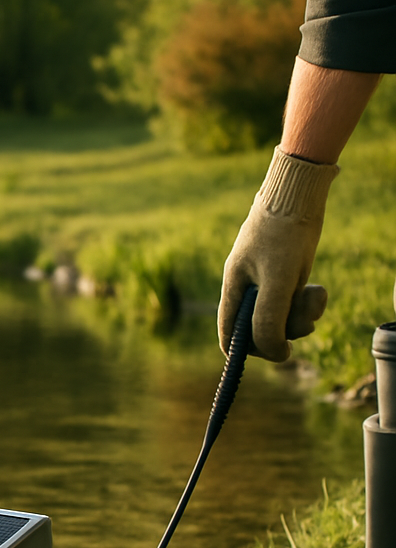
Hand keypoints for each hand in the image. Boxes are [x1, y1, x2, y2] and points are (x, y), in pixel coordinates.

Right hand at [218, 147, 338, 361]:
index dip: (250, 351)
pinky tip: (317, 289)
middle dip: (285, 330)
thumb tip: (277, 356)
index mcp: (234, 290)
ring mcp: (266, 282)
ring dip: (302, 315)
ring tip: (315, 295)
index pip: (230, 337)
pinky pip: (293, 301)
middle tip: (305, 321)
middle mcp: (247, 290)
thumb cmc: (284, 234)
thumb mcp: (278, 281)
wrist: (299, 192)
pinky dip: (308, 301)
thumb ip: (270, 320)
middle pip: (260, 330)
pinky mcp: (285, 274)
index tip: (277, 352)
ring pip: (281, 317)